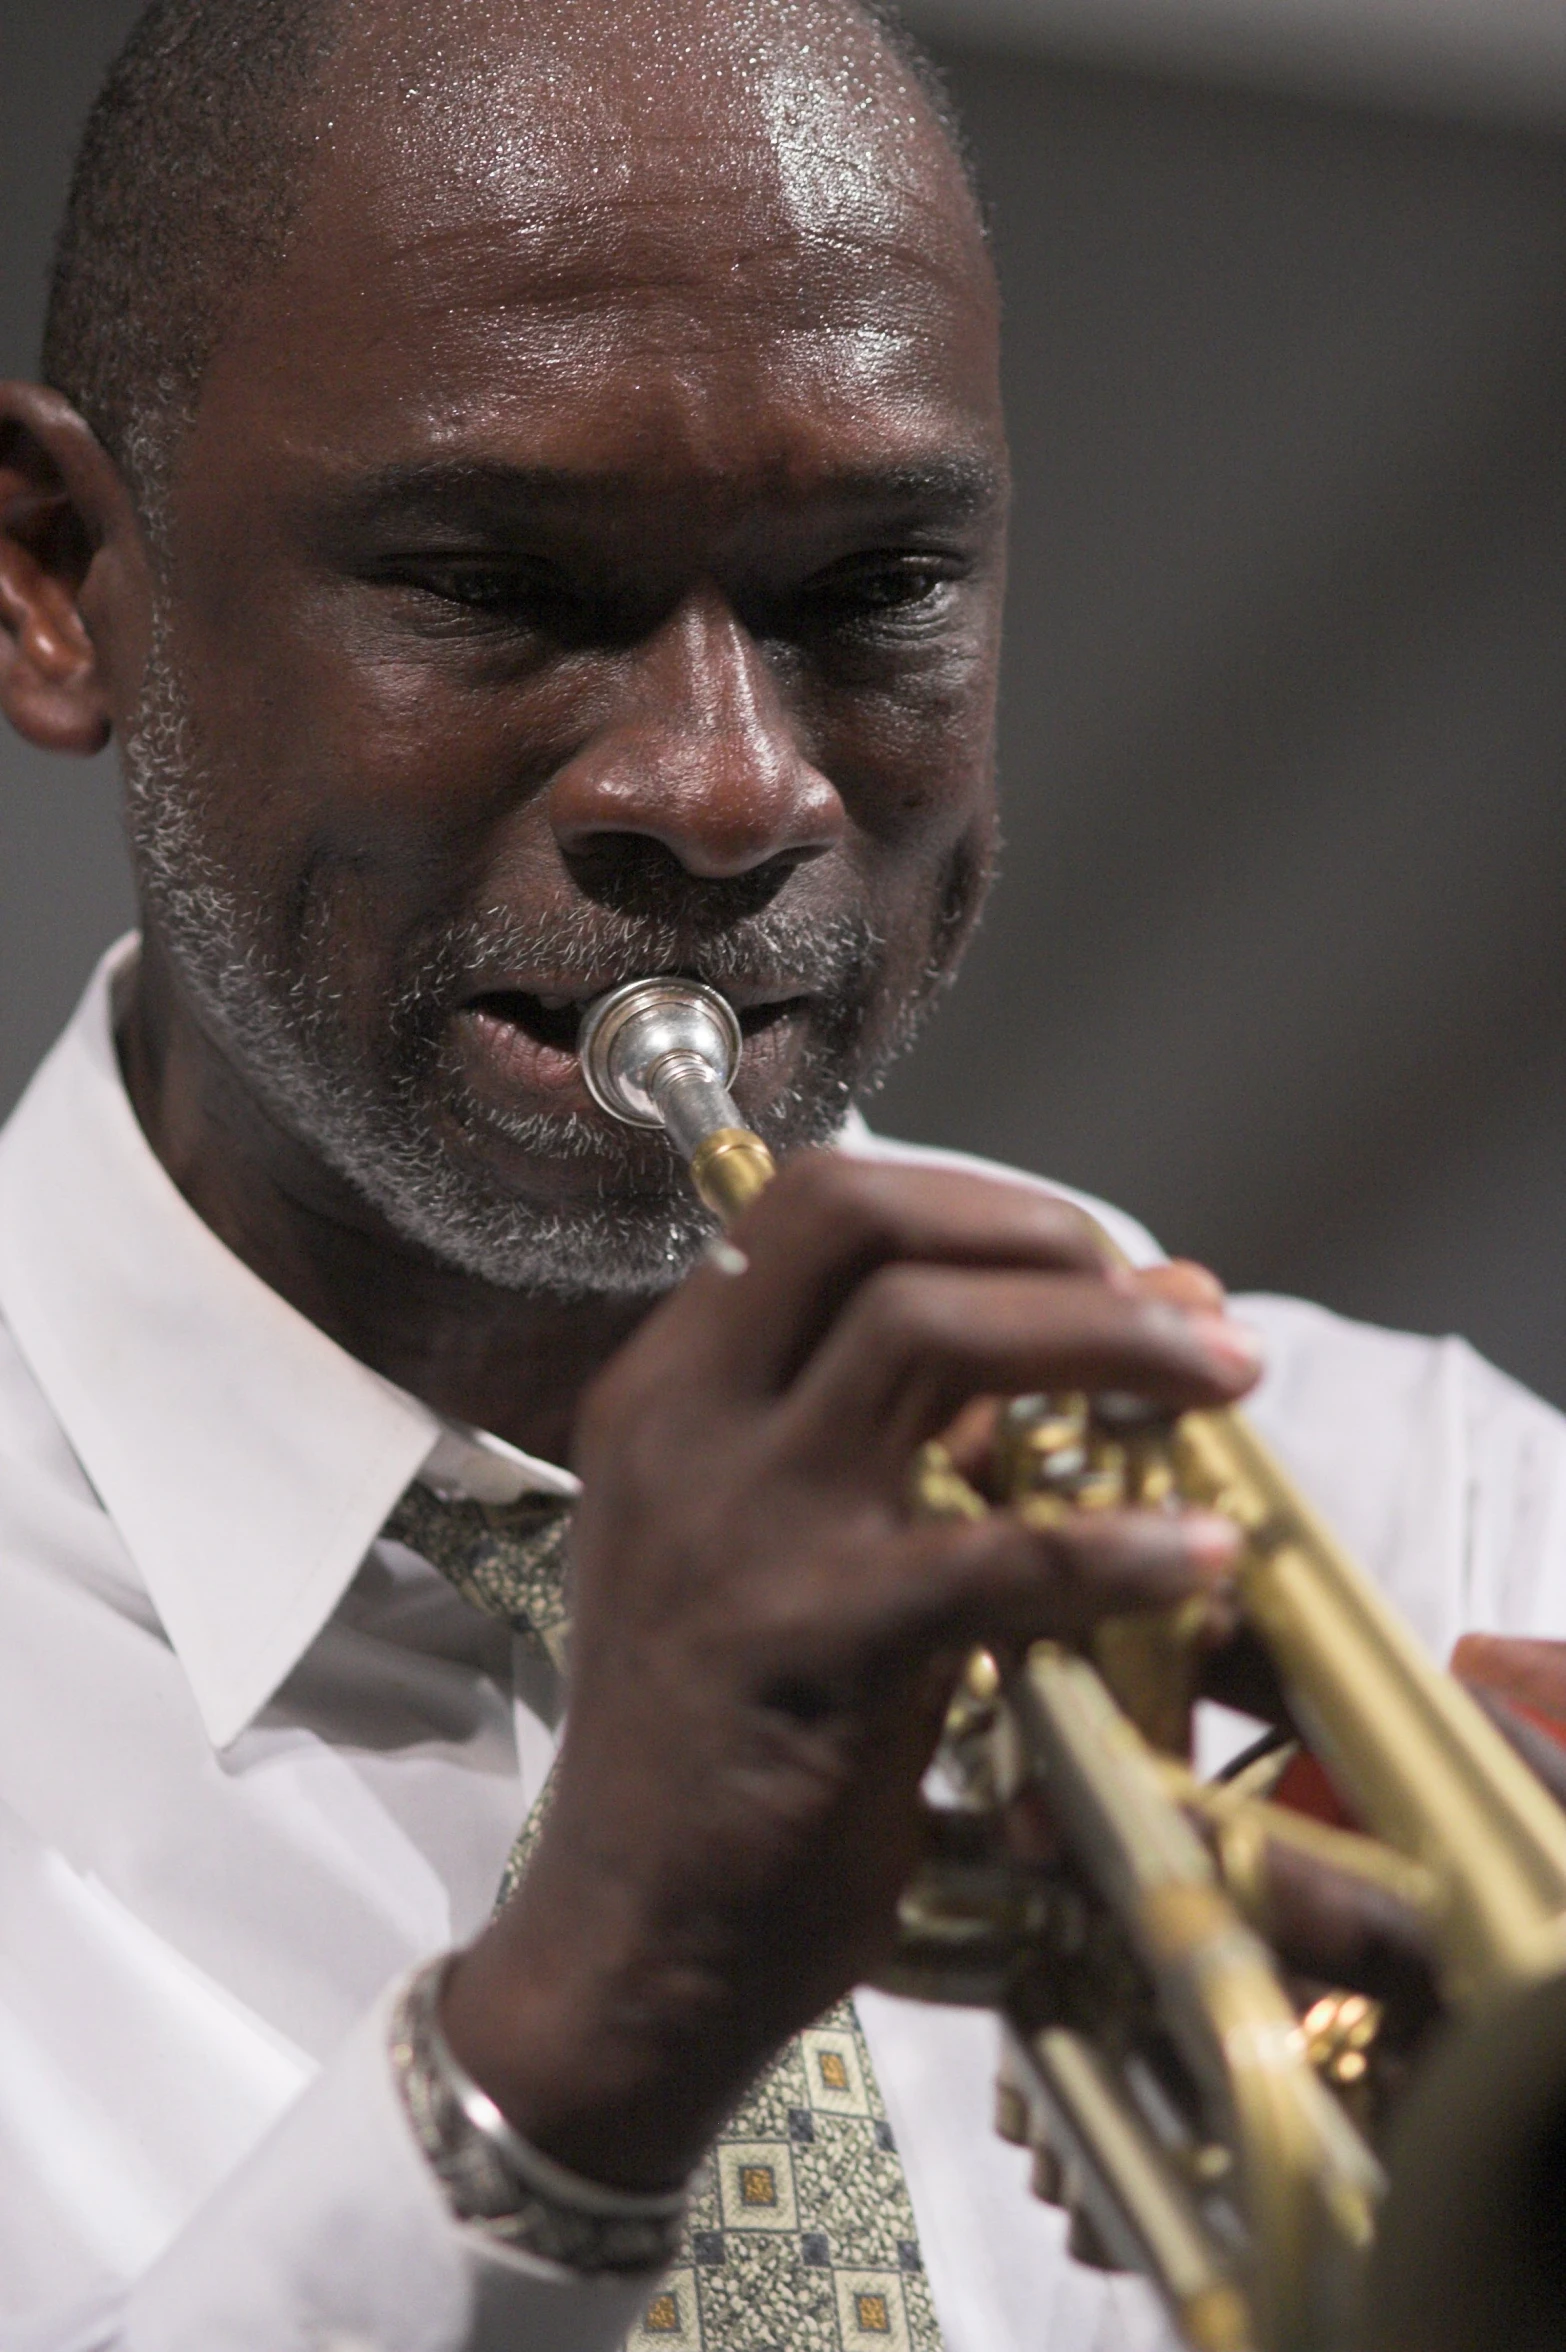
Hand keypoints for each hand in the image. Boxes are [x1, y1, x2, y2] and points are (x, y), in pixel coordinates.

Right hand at [442, 1154, 1259, 2186]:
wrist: (630, 1941)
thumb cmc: (718, 1744)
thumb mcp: (772, 1549)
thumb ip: (902, 1433)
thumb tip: (1090, 1324)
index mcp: (667, 1390)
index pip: (815, 1203)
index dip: (974, 1204)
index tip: (1089, 1258)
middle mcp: (684, 1425)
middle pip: (864, 1222)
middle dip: (1042, 1235)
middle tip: (1170, 1305)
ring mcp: (740, 1526)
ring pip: (930, 1336)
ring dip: (1104, 1338)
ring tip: (1220, 1381)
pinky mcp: (814, 1642)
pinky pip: (996, 1554)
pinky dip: (1121, 1545)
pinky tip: (1201, 1559)